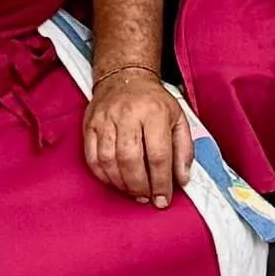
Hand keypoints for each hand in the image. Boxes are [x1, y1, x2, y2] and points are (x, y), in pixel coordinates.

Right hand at [81, 71, 189, 205]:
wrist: (125, 76)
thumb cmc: (154, 102)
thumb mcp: (179, 119)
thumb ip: (184, 150)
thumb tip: (182, 179)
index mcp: (155, 112)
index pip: (158, 155)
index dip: (161, 182)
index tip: (164, 199)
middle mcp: (128, 114)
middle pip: (130, 159)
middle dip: (139, 186)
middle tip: (146, 198)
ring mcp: (105, 119)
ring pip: (108, 160)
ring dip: (121, 183)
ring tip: (132, 191)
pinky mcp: (90, 124)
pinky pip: (91, 157)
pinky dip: (102, 175)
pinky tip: (114, 181)